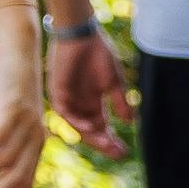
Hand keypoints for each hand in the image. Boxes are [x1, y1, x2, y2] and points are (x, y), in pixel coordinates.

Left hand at [50, 31, 130, 155]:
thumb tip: (131, 122)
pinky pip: (65, 112)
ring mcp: (68, 99)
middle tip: (117, 153)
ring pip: (78, 125)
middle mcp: (80, 105)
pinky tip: (89, 126)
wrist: (82, 35)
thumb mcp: (114, 82)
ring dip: (91, 136)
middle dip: (103, 143)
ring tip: (105, 143)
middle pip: (91, 131)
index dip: (112, 141)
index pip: (102, 128)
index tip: (124, 152)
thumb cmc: (99, 54)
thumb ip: (120, 102)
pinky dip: (76, 120)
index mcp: (93, 103)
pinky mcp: (57, 91)